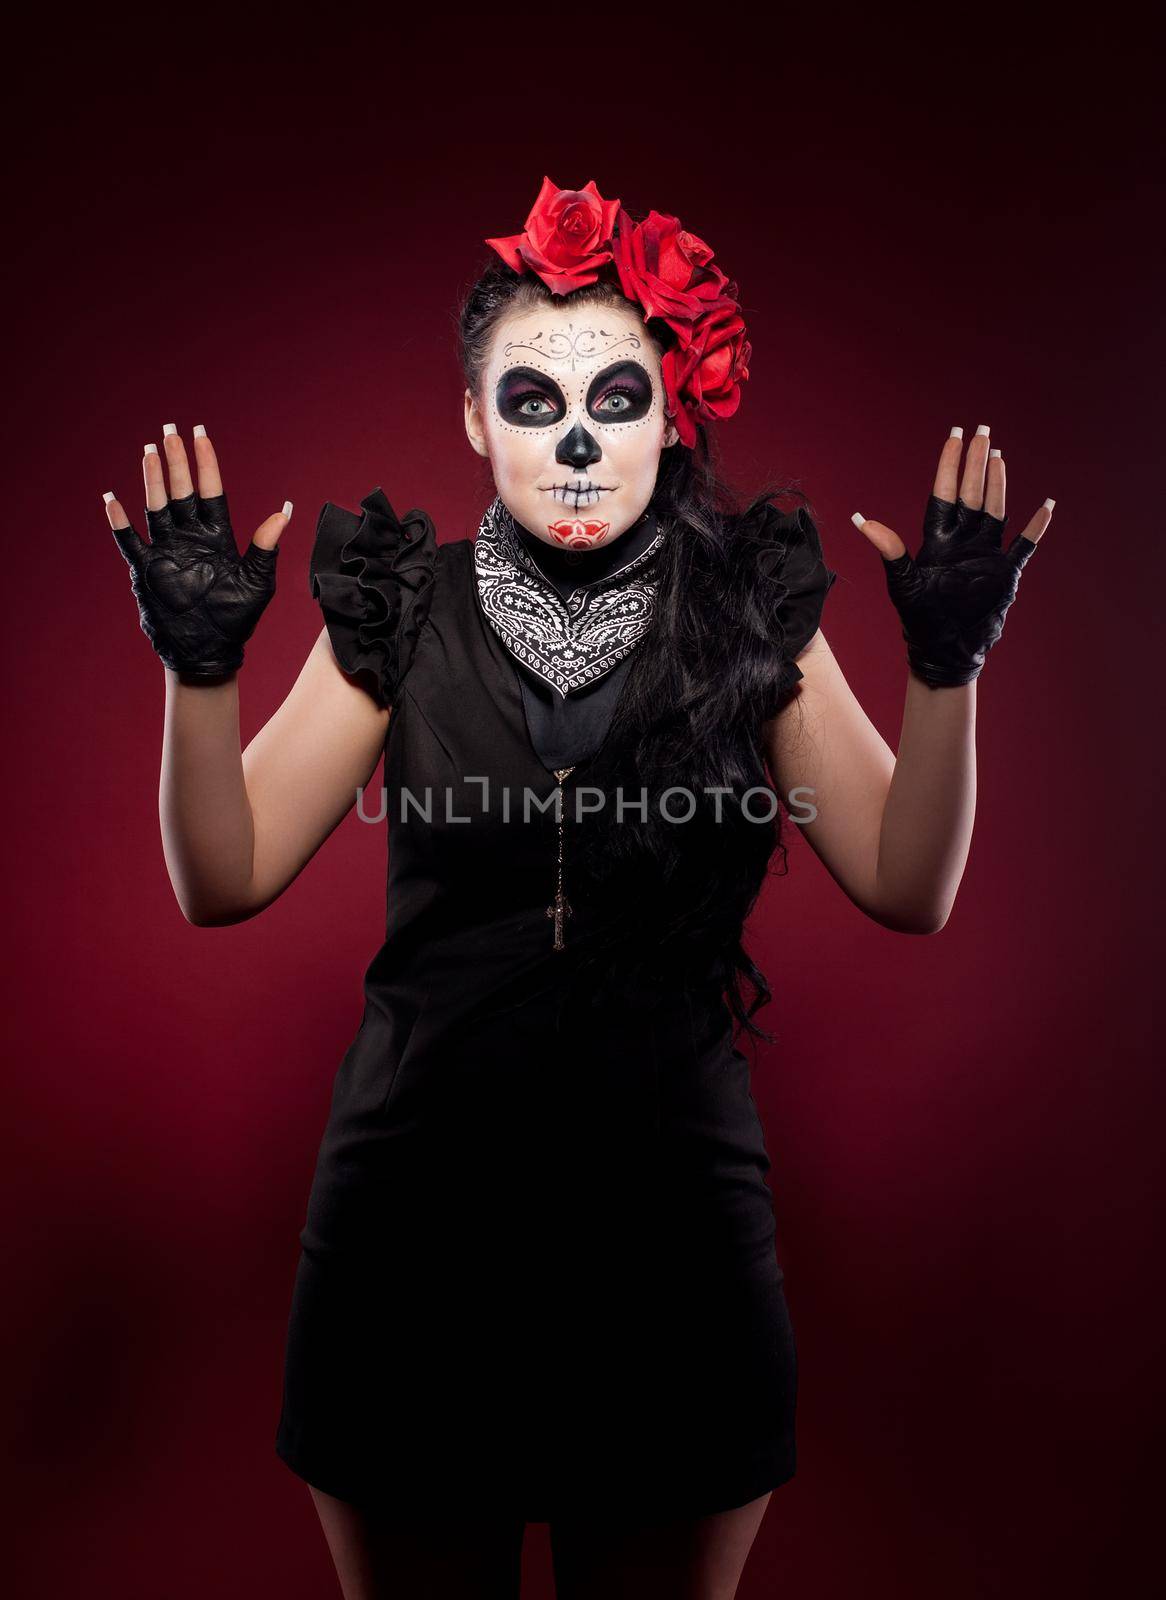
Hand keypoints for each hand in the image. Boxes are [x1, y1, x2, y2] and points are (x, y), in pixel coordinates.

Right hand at [104, 424, 290, 678]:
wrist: (209, 651)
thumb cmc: (237, 619)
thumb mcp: (258, 583)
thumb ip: (265, 547)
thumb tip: (283, 510)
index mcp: (217, 537)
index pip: (211, 491)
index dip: (206, 463)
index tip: (201, 434)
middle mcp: (191, 538)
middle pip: (182, 491)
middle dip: (176, 461)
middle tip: (170, 430)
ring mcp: (167, 551)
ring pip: (158, 507)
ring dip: (152, 480)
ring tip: (148, 451)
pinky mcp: (148, 570)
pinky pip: (130, 542)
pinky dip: (120, 522)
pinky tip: (112, 499)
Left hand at [851, 424, 1052, 687]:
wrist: (945, 650)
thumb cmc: (919, 620)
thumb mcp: (902, 583)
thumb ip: (889, 549)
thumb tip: (861, 520)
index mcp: (937, 541)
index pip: (943, 493)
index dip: (949, 465)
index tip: (954, 436)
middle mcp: (962, 542)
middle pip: (971, 493)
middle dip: (976, 462)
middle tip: (983, 431)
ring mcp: (985, 555)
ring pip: (994, 509)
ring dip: (997, 483)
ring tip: (998, 455)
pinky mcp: (1005, 573)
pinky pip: (1024, 545)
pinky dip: (1036, 528)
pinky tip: (1046, 506)